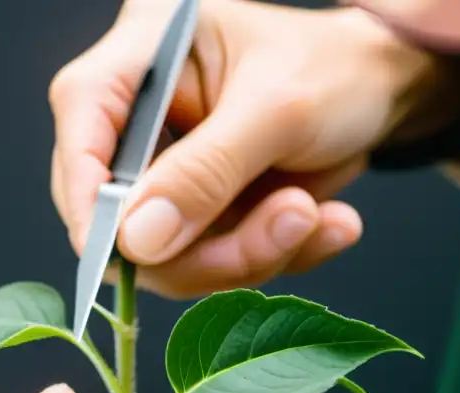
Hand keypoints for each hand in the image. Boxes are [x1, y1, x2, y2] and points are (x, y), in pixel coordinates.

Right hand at [49, 0, 446, 297]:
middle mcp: (138, 122)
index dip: (94, 205)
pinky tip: (326, 224)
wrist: (379, 92)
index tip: (137, 255)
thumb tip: (135, 241)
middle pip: (120, 218)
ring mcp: (166, 175)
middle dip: (205, 246)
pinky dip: (271, 256)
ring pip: (169, 257)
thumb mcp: (276, 111)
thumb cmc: (329, 70)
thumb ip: (204, 174)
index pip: (80, 137)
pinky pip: (213, 265)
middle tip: (291, 223)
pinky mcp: (199, 215)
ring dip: (250, 253)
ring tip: (315, 216)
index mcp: (137, 62)